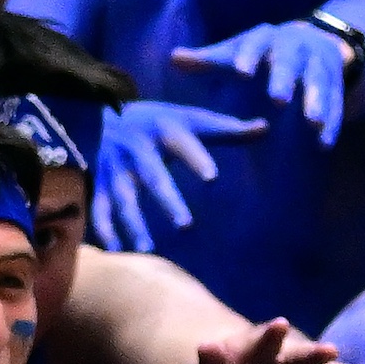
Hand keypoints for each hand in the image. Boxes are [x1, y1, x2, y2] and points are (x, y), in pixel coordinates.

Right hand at [94, 94, 264, 251]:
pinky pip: (100, 208)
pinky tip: (118, 251)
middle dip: (167, 201)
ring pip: (123, 198)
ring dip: (133, 223)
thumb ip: (226, 128)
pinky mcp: (99, 182)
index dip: (197, 159)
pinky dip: (105, 229)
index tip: (212, 178)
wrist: (102, 112)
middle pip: (153, 177)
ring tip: (147, 249)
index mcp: (163, 130)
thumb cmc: (159, 122)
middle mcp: (137, 149)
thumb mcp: (189, 118)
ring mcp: (115, 168)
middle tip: (185, 226)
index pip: (183, 145)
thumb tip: (265, 127)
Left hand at [175, 15, 353, 145]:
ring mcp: (318, 63)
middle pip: (289, 61)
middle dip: (284, 78)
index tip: (240, 72)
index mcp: (266, 38)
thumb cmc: (263, 53)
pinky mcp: (335, 83)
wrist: (315, 42)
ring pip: (318, 81)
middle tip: (277, 99)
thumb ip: (208, 61)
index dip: (248, 56)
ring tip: (312, 123)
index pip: (255, 42)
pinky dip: (333, 122)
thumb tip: (173, 59)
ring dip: (316, 101)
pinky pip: (337, 102)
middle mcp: (295, 46)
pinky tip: (325, 143)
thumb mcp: (237, 53)